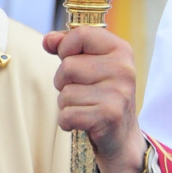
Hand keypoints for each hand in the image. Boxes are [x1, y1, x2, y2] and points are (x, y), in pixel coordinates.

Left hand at [43, 27, 151, 172]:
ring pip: (65, 92)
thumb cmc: (101, 96)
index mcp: (121, 50)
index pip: (81, 34)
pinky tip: (83, 122)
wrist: (122, 138)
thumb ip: (68, 48)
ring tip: (86, 107)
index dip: (65, 48)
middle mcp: (124, 69)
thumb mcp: (91, 65)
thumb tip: (48, 40)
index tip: (71, 60)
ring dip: (67, 103)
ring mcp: (119, 93)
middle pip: (67, 66)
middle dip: (64, 82)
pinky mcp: (109, 116)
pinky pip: (66, 114)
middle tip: (83, 92)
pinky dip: (67, 121)